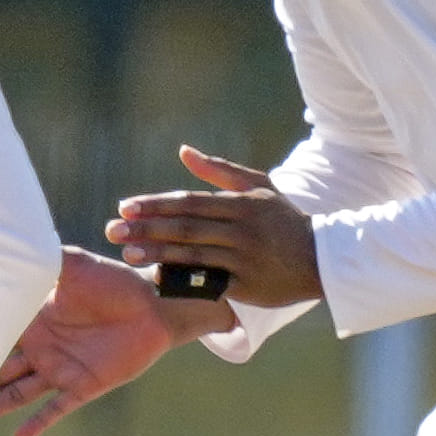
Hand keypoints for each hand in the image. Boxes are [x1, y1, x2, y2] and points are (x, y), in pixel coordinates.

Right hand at [0, 249, 236, 435]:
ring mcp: (61, 369)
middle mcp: (42, 349)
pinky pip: (57, 409)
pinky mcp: (83, 386)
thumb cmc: (115, 282)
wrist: (155, 304)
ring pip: (20, 393)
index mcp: (34, 321)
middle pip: (1, 371)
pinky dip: (39, 423)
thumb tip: (7, 244)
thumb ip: (44, 260)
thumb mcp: (74, 266)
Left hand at [109, 144, 325, 308]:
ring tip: (127, 251)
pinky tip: (157, 277)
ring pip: (193, 253)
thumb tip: (183, 151)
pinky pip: (209, 281)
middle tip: (113, 229)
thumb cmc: (284, 220)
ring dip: (157, 252)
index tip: (126, 206)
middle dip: (147, 227)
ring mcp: (244, 258)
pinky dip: (183, 279)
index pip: (190, 202)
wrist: (322, 258)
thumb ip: (219, 170)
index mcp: (242, 203)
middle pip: (186, 227)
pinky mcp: (247, 285)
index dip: (157, 205)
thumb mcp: (259, 187)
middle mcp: (242, 229)